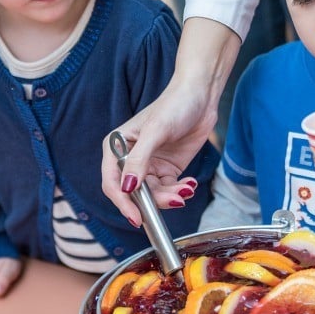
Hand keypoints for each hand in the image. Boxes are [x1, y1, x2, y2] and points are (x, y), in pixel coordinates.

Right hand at [102, 17, 239, 226]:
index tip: (137, 218)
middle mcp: (130, 158)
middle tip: (175, 198)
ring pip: (153, 195)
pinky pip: (169, 190)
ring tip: (187, 187)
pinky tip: (189, 184)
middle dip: (155, 200)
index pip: (113, 183)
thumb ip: (139, 160)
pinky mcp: (168, 169)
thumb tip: (127, 188)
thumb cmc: (174, 105)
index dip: (123, 203)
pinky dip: (179, 192)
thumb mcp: (156, 131)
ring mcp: (150, 165)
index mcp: (117, 147)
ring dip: (170, 196)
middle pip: (135, 193)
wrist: (201, 96)